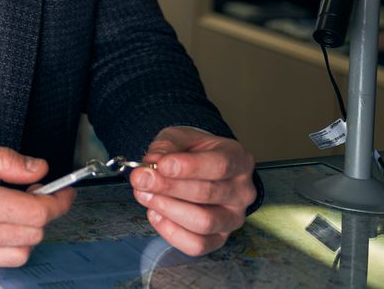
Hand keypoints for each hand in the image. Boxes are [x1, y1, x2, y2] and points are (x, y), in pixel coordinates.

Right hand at [0, 140, 73, 267]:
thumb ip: (3, 161)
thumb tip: (36, 168)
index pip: (37, 211)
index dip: (58, 200)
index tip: (63, 191)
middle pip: (34, 234)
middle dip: (44, 213)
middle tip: (36, 192)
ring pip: (21, 253)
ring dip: (28, 233)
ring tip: (16, 210)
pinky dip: (8, 245)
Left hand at [129, 127, 255, 255]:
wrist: (199, 167)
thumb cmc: (192, 151)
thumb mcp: (179, 137)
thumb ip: (166, 147)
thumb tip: (152, 163)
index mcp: (238, 160)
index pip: (219, 165)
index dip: (189, 167)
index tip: (161, 165)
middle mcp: (242, 192)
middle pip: (207, 193)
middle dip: (168, 187)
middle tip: (141, 179)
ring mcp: (233, 218)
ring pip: (204, 222)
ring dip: (168, 209)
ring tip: (144, 194)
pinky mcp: (219, 239)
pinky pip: (197, 245)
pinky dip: (171, 232)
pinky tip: (155, 213)